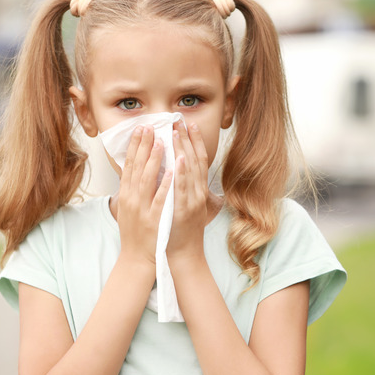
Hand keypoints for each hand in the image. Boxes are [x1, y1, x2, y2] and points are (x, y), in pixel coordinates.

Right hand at [117, 125, 172, 265]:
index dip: (134, 145)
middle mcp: (132, 199)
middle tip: (149, 125)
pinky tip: (173, 170)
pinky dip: (167, 184)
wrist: (138, 260)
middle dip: (143, 145)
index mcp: (127, 195)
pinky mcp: (154, 219)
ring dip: (154, 159)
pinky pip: (161, 198)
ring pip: (147, 180)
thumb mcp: (130, 208)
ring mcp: (143, 209)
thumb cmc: (137, 234)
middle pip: (137, 167)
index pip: (129, 165)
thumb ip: (133, 189)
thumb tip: (136, 169)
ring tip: (161, 141)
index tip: (140, 128)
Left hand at [167, 122, 208, 260]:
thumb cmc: (180, 230)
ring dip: (183, 150)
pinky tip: (178, 160)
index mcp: (197, 190)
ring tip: (177, 133)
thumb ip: (183, 187)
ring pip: (189, 171)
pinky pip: (182, 190)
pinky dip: (182, 174)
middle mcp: (198, 193)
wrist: (184, 254)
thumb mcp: (186, 204)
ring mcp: (192, 201)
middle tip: (179, 120)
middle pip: (194, 160)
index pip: (198, 160)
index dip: (194, 141)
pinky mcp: (184, 211)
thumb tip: (176, 167)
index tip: (188, 124)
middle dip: (187, 139)